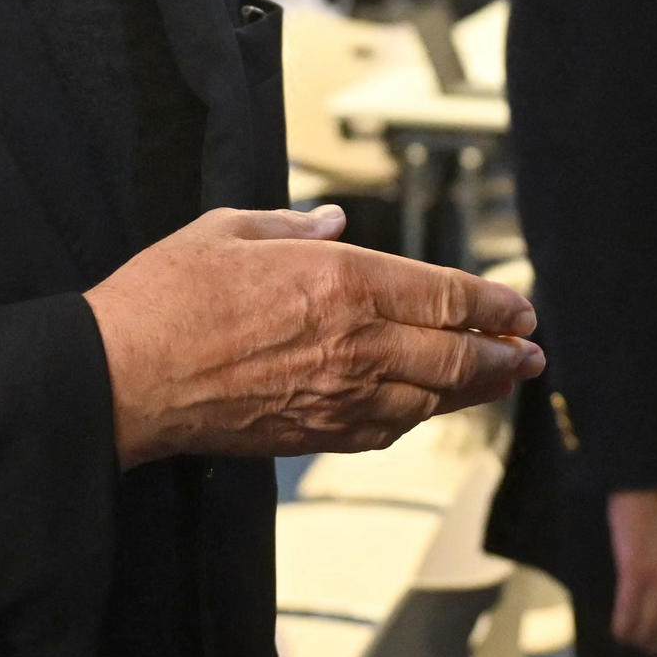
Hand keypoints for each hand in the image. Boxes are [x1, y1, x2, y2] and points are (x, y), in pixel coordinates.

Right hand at [84, 205, 541, 467]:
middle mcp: (355, 342)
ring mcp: (338, 395)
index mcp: (342, 280)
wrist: (124, 377)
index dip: (493, 303)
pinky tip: (428, 408)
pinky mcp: (313, 434)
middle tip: (533, 353)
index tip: (521, 307)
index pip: (445, 295)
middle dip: (504, 354)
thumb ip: (293, 225)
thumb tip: (333, 221)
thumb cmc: (168, 297)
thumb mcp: (231, 229)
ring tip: (504, 381)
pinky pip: (387, 429)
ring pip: (431, 398)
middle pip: (456, 355)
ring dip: (476, 391)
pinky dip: (420, 417)